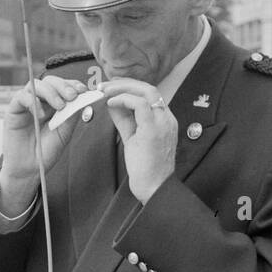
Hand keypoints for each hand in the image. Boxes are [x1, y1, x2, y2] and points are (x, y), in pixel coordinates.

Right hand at [0, 75, 87, 214]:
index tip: (82, 90)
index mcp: (54, 104)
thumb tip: (82, 98)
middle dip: (63, 86)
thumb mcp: (64, 133)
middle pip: (50, 81)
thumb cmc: (46, 151)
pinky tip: (41, 114)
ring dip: (50, 92)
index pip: (63, 86)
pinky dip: (32, 101)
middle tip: (72, 96)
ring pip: (36, 85)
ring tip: (59, 106)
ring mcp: (26, 104)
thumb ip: (71, 116)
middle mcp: (40, 101)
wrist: (29, 169)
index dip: (73, 84)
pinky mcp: (13, 110)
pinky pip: (21, 97)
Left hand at [102, 79, 177, 203]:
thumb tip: (112, 103)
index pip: (148, 94)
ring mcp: (163, 122)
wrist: (154, 188)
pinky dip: (123, 99)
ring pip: (146, 91)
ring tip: (105, 91)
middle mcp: (167, 118)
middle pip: (148, 87)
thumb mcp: (132, 138)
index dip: (128, 88)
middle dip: (124, 83)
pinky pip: (140, 104)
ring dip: (122, 88)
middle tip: (104, 85)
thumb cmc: (145, 168)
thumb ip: (124, 120)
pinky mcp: (154, 129)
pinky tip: (111, 103)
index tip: (110, 89)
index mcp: (164, 119)